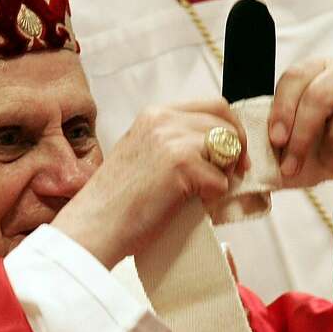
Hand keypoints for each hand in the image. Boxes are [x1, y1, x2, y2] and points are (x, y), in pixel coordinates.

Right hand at [52, 98, 246, 267]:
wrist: (94, 226)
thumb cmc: (117, 202)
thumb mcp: (143, 154)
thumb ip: (173, 142)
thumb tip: (216, 148)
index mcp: (154, 114)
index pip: (212, 105)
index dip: (231, 128)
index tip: (234, 151)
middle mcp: (163, 119)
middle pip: (225, 120)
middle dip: (238, 146)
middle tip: (235, 172)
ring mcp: (172, 140)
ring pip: (227, 147)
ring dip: (224, 174)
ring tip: (203, 193)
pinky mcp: (181, 165)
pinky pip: (220, 180)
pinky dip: (212, 199)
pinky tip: (188, 206)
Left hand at [268, 59, 332, 224]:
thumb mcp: (316, 124)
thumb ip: (293, 126)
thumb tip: (266, 149)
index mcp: (324, 67)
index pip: (296, 77)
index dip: (282, 110)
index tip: (276, 140)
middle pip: (317, 99)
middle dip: (299, 139)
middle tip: (290, 166)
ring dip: (329, 158)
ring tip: (331, 163)